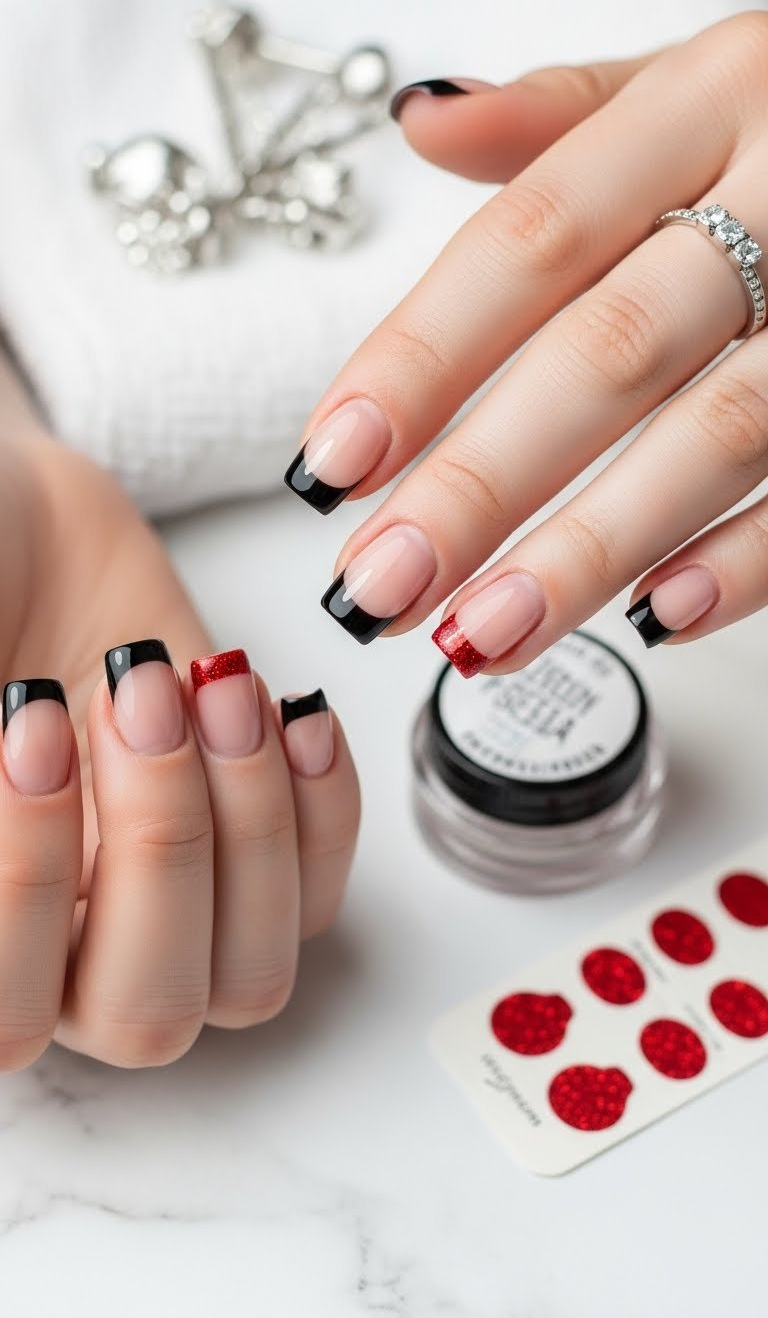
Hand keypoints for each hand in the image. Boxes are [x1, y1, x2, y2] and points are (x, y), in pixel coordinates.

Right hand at [0, 361, 358, 1068]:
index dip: (25, 882)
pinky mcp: (261, 864)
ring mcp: (177, 919)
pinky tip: (290, 711)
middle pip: (146, 1010)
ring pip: (249, 973)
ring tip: (213, 685)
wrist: (29, 541)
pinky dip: (323, 806)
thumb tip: (11, 761)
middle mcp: (72, 959)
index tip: (33, 723)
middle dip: (160, 842)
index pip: (11, 1015)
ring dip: (249, 823)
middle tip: (142, 699)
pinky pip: (321, 895)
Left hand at [287, 12, 767, 669]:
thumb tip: (424, 123)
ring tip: (481, 633)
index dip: (421, 359)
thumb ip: (559, 118)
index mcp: (705, 106)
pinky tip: (658, 616)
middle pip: (609, 354)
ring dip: (590, 547)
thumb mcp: (687, 87)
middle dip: (481, 484)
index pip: (530, 242)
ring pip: (717, 434)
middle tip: (379, 584)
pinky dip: (749, 556)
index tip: (329, 464)